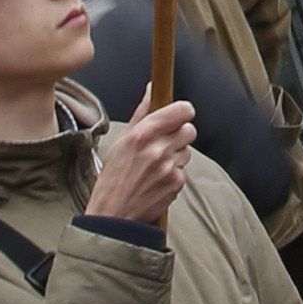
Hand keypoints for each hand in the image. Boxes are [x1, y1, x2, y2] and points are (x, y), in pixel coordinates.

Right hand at [87, 99, 197, 225]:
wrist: (112, 215)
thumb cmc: (113, 177)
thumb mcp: (121, 140)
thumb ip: (142, 112)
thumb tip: (152, 88)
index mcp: (143, 133)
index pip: (182, 110)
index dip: (182, 112)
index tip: (178, 115)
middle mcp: (158, 149)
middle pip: (189, 129)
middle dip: (180, 134)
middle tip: (164, 143)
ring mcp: (169, 168)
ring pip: (187, 151)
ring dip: (177, 155)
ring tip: (156, 165)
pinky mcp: (176, 184)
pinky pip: (184, 170)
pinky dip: (174, 173)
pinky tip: (158, 180)